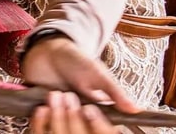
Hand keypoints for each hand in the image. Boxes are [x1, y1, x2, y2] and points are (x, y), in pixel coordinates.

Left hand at [22, 36, 138, 133]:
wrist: (48, 50)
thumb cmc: (76, 61)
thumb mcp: (98, 74)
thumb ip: (115, 93)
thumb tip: (136, 109)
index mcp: (96, 113)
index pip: (101, 130)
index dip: (97, 125)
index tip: (89, 110)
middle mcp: (78, 120)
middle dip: (73, 117)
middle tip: (68, 95)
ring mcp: (59, 120)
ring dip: (56, 117)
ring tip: (55, 94)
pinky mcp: (42, 117)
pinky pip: (41, 130)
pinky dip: (40, 120)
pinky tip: (42, 106)